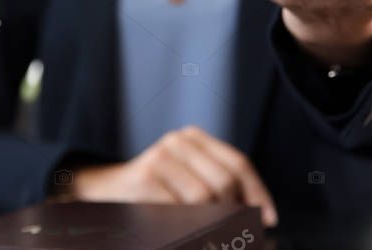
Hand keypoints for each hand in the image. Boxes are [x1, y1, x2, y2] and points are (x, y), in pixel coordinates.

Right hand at [67, 126, 277, 225]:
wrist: (102, 192)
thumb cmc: (153, 191)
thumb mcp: (187, 180)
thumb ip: (219, 188)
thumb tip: (260, 214)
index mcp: (194, 138)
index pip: (238, 164)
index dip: (258, 193)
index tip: (269, 218)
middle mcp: (178, 141)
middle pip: (225, 181)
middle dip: (233, 212)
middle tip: (232, 233)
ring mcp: (161, 157)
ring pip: (205, 198)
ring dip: (211, 222)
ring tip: (205, 232)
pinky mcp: (146, 178)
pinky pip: (181, 209)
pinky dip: (189, 225)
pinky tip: (182, 229)